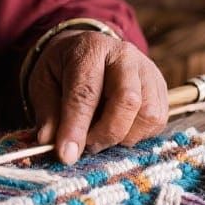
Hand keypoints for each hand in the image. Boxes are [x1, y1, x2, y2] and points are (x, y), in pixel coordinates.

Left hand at [26, 31, 167, 164]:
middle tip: (87, 147)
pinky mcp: (161, 88)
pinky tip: (118, 129)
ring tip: (101, 135)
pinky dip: (137, 135)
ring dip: (123, 136)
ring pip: (148, 115)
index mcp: (90, 49)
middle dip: (106, 134)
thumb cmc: (64, 69)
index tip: (66, 155)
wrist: (90, 52)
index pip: (86, 92)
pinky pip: (157, 122)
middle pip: (127, 101)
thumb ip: (47, 114)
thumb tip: (48, 143)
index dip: (76, 127)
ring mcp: (148, 71)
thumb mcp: (44, 84)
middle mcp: (125, 56)